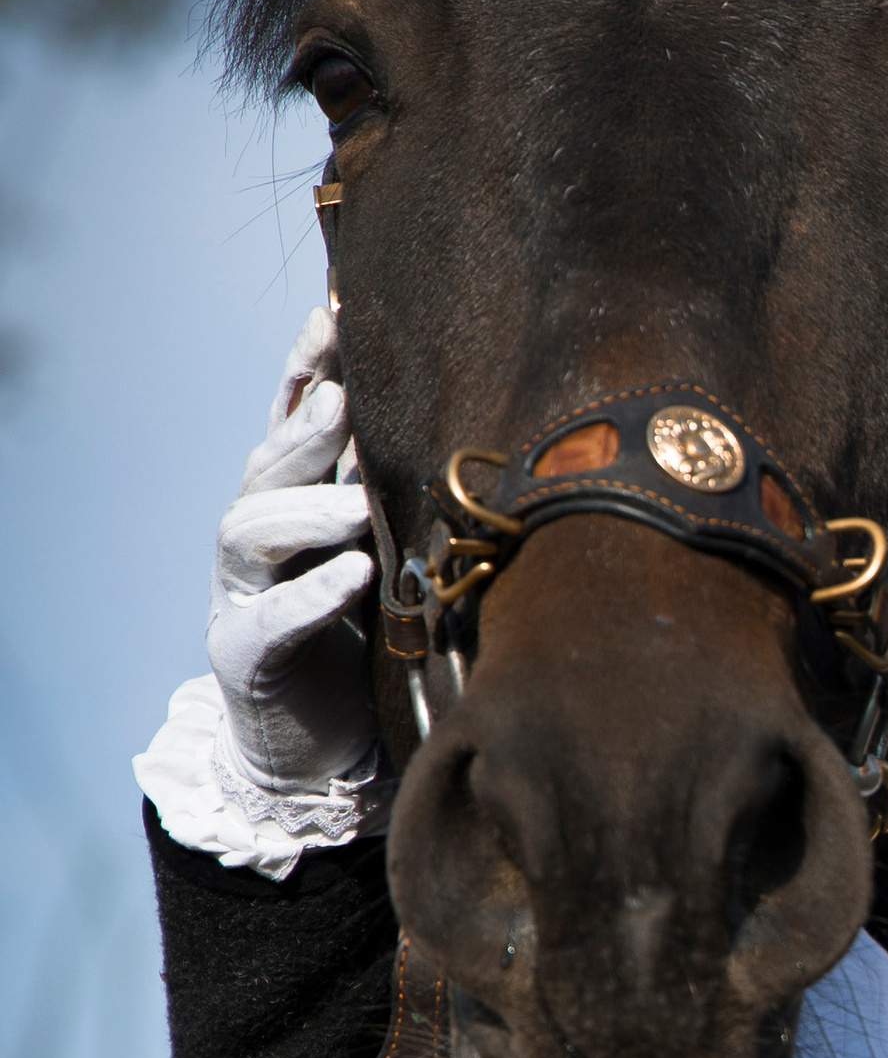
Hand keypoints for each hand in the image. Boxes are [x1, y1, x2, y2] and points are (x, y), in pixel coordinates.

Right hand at [206, 302, 378, 788]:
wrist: (316, 748)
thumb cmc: (365, 637)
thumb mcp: (390, 551)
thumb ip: (402, 492)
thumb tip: (476, 417)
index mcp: (294, 496)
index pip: (293, 415)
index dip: (310, 362)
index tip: (337, 309)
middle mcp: (259, 533)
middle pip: (267, 463)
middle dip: (306, 428)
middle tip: (347, 400)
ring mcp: (241, 592)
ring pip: (250, 529)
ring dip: (306, 510)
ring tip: (355, 507)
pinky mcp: (245, 655)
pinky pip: (270, 620)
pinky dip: (311, 597)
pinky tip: (354, 577)